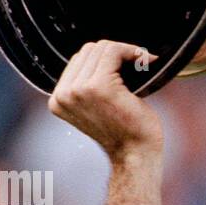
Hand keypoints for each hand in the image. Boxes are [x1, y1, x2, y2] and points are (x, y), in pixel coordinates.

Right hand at [48, 39, 162, 158]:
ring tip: (142, 64)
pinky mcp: (99, 86)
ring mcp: (79, 89)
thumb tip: (102, 51)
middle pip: (88, 50)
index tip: (128, 66)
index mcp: (59, 99)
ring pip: (101, 48)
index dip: (106, 59)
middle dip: (116, 54)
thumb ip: (88, 84)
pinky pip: (113, 51)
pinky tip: (146, 60)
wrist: (136, 156)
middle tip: (140, 64)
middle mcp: (63, 93)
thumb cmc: (126, 133)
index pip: (79, 60)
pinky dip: (132, 51)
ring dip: (125, 53)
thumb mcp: (98, 107)